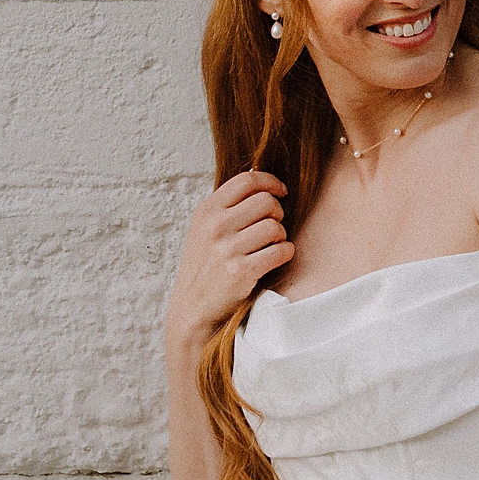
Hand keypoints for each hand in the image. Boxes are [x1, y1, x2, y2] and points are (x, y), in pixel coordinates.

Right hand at [166, 172, 291, 349]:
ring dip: (281, 236)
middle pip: (266, 202)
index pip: (246, 181)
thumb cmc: (205, 265)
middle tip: (274, 226)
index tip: (281, 191)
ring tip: (272, 245)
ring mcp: (227, 249)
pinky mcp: (242, 272)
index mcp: (207, 211)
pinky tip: (276, 258)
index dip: (270, 182)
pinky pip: (281, 251)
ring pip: (275, 227)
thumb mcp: (205, 228)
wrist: (193, 307)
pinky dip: (285, 253)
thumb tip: (258, 172)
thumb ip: (228, 205)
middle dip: (278, 212)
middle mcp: (215, 227)